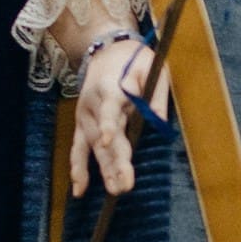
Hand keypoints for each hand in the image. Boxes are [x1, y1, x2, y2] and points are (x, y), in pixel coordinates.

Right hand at [70, 35, 162, 198]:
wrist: (107, 50)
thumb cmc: (135, 60)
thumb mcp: (152, 69)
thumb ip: (156, 95)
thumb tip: (161, 123)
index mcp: (111, 88)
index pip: (109, 109)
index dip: (108, 125)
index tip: (106, 140)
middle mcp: (94, 105)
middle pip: (103, 137)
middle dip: (114, 162)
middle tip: (125, 185)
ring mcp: (85, 116)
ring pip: (92, 147)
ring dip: (102, 170)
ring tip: (114, 191)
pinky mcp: (82, 124)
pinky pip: (78, 149)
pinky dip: (78, 169)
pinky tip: (79, 190)